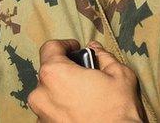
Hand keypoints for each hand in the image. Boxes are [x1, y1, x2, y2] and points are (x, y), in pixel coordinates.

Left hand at [27, 40, 145, 122]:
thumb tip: (96, 48)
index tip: (76, 48)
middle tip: (86, 75)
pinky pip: (50, 111)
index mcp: (55, 74)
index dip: (65, 44)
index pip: (50, 48)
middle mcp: (40, 93)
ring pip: (48, 93)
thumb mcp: (119, 74)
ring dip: (62, 90)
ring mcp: (40, 114)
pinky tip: (80, 111)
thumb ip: (103, 56)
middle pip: (49, 72)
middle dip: (66, 70)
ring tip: (84, 96)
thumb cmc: (117, 108)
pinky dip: (61, 108)